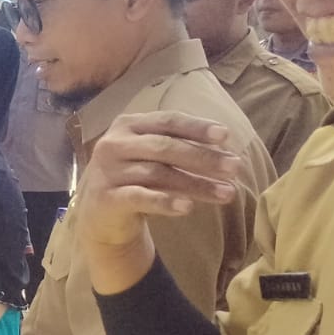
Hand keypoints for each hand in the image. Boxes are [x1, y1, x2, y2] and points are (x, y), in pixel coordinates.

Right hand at [80, 112, 243, 249]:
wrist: (98, 213)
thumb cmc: (133, 178)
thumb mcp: (150, 155)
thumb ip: (177, 145)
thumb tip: (224, 148)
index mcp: (127, 125)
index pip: (167, 121)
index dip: (197, 127)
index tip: (226, 136)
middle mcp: (114, 144)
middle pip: (164, 146)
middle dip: (203, 157)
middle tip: (235, 168)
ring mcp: (107, 171)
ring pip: (158, 174)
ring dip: (196, 184)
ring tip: (226, 194)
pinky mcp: (106, 198)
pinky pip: (139, 197)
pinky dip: (165, 202)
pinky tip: (188, 208)